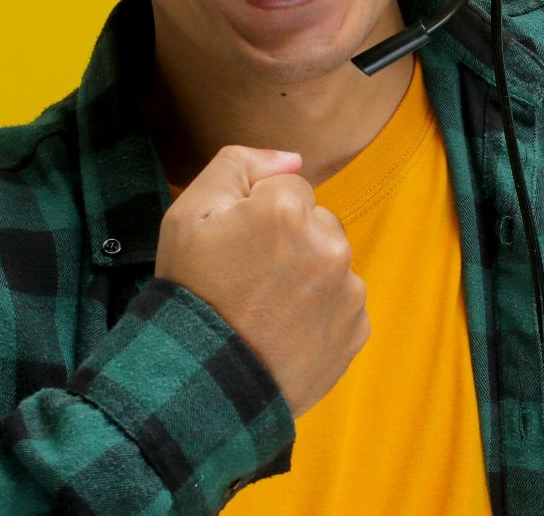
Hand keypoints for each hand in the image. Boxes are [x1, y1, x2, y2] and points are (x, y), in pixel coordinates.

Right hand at [154, 145, 368, 418]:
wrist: (202, 384)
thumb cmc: (190, 293)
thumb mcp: (187, 213)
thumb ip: (239, 163)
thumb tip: (293, 158)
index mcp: (289, 209)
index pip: (288, 187)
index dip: (256, 214)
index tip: (236, 246)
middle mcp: (330, 243)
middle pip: (315, 222)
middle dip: (290, 240)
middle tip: (249, 279)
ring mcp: (347, 290)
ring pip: (330, 262)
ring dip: (307, 276)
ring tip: (266, 309)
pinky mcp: (356, 330)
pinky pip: (341, 304)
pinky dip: (319, 313)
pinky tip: (285, 331)